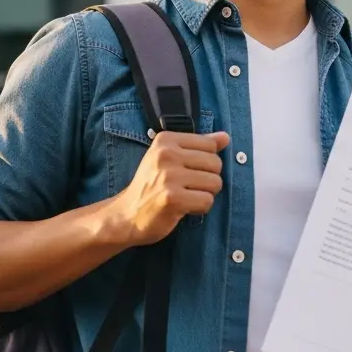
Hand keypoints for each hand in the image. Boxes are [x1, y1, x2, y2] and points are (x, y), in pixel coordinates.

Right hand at [108, 131, 229, 245]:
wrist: (127, 214)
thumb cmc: (150, 186)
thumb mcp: (169, 158)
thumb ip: (198, 146)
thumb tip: (225, 137)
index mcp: (165, 140)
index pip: (210, 144)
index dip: (206, 162)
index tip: (188, 170)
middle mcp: (166, 154)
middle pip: (216, 163)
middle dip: (208, 179)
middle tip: (188, 187)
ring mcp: (169, 176)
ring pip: (215, 183)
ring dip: (205, 194)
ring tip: (186, 196)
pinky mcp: (172, 198)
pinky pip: (207, 201)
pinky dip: (200, 208)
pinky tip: (184, 207)